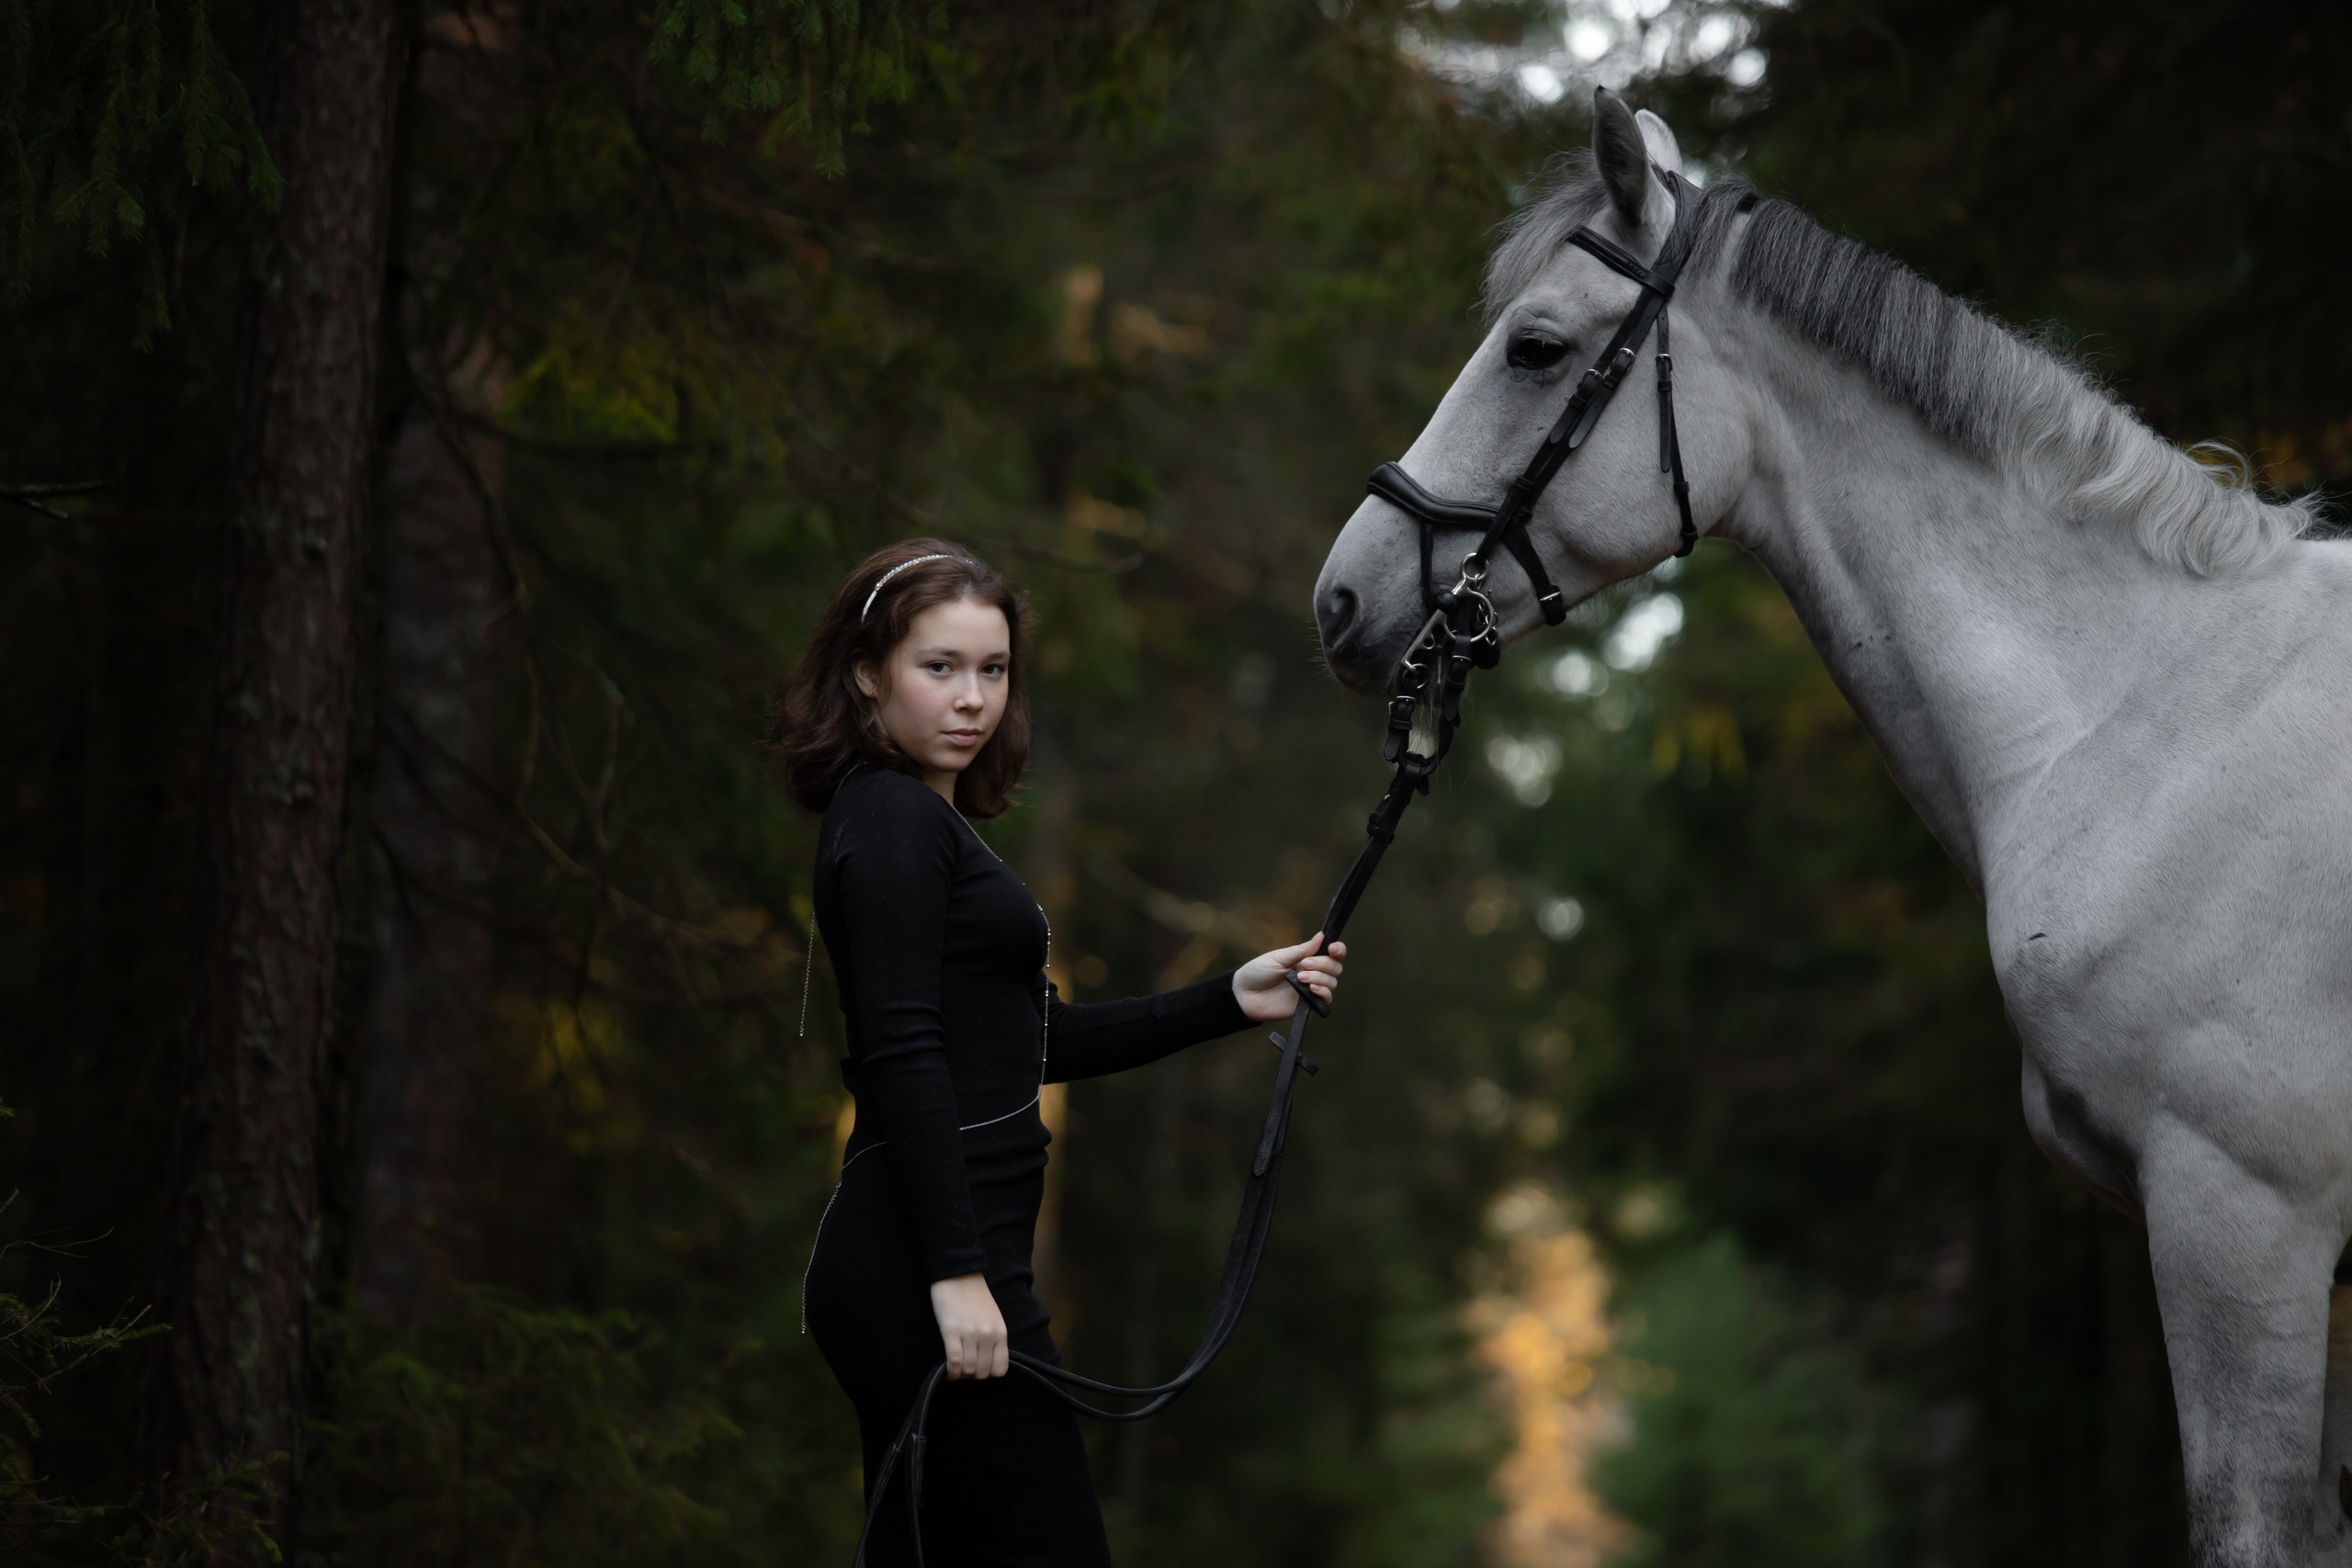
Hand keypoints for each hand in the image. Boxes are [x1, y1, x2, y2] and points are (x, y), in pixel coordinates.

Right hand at [930, 1273, 1007, 1379]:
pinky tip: (948, 1371)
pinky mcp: (952, 1331)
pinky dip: (951, 1372)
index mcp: (1000, 1332)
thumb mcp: (994, 1318)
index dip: (988, 1374)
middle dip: (973, 1375)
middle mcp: (988, 1335)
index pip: (1000, 1369)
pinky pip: (954, 1362)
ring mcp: (971, 1334)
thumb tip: (987, 1361)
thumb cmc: (975, 1296)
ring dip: (960, 1374)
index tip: (979, 1368)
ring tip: (956, 1369)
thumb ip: (994, 1338)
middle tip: (965, 1368)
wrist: (958, 1274)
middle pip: (982, 1372)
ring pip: (968, 1370)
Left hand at [1232, 933, 1346, 1022]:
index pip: (1332, 953)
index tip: (1332, 948)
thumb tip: (1321, 935)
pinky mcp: (1309, 1005)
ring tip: (1301, 978)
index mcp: (1307, 958)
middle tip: (1305, 965)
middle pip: (1335, 967)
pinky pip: (1326, 999)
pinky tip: (1311, 989)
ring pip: (1332, 982)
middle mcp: (1313, 973)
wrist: (1245, 995)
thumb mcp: (1279, 957)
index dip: (1338, 950)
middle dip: (1324, 964)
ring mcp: (1311, 990)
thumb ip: (1302, 950)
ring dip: (1320, 978)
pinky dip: (1323, 992)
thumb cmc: (1258, 972)